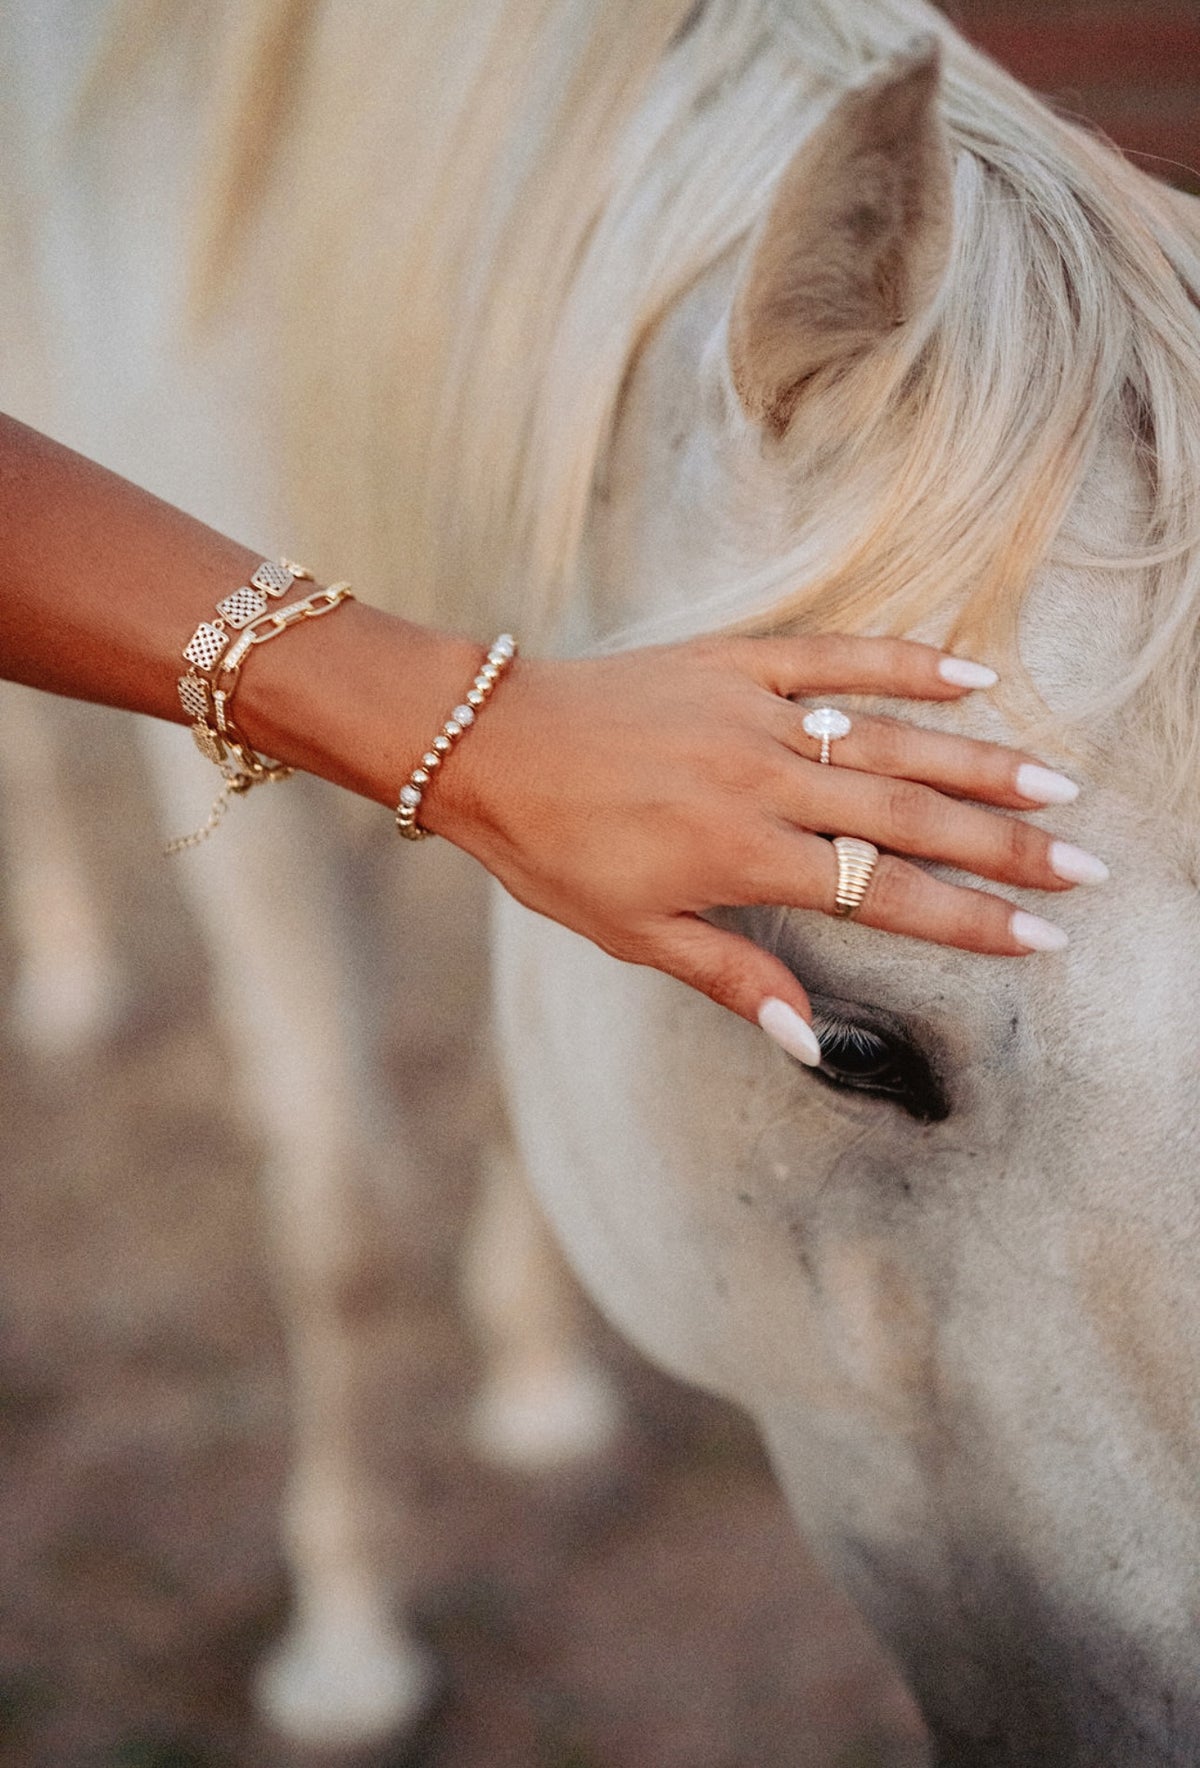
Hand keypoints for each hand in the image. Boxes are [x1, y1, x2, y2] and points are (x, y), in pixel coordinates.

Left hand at [425, 633, 1107, 1063]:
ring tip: (1056, 784)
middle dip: (1004, 846)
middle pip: (908, 818)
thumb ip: (732, 978)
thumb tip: (812, 1038)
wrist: (489, 744)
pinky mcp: (733, 661)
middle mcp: (759, 781)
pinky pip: (832, 657)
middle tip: (1083, 866)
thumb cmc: (554, 851)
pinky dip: (903, 664)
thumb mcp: (633, 934)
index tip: (1039, 937)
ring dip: (978, 762)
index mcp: (739, 856)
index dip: (967, 919)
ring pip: (888, 740)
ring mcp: (751, 714)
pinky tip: (971, 675)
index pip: (882, 894)